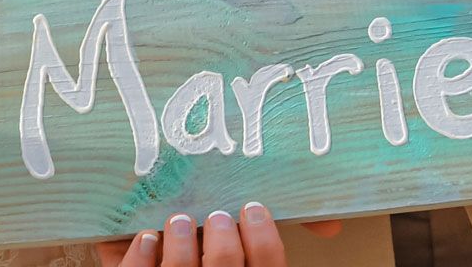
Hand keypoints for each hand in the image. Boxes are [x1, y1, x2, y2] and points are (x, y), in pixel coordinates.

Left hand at [98, 207, 341, 266]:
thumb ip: (276, 235)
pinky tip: (148, 238)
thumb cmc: (211, 256)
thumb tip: (330, 223)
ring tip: (181, 220)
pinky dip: (141, 255)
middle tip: (219, 216)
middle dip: (223, 243)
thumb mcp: (247, 249)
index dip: (263, 241)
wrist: (170, 264)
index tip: (253, 209)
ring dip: (182, 243)